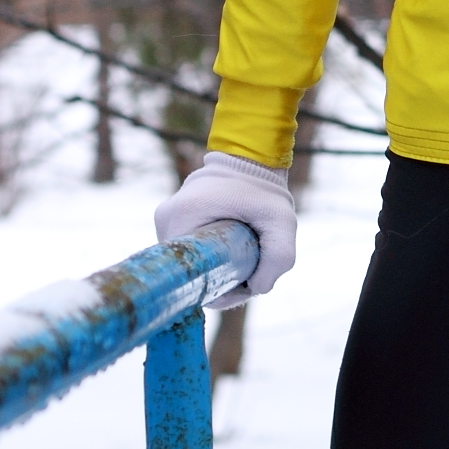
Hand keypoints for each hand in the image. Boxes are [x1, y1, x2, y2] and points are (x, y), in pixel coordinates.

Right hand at [155, 150, 296, 306]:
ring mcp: (166, 219)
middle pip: (188, 272)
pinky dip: (208, 256)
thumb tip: (256, 288)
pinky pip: (188, 251)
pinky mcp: (173, 219)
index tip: (243, 283)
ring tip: (241, 256)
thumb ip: (278, 258)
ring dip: (214, 268)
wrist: (251, 158)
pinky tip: (230, 252)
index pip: (189, 275)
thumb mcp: (282, 220)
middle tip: (248, 269)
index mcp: (181, 217)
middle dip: (219, 280)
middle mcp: (166, 220)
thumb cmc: (265, 188)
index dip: (218, 290)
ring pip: (189, 263)